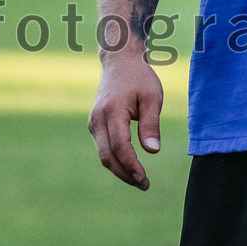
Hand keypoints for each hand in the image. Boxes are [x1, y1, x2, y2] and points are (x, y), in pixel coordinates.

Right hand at [88, 51, 163, 190]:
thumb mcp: (152, 97)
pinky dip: (115, 159)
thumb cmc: (139, 77)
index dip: (132, 166)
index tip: (145, 179)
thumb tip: (153, 151)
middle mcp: (98, 119)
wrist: (119, 61)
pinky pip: (103, 147)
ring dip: (120, 170)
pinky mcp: (94, 123)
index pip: (120, 147)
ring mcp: (93, 121)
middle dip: (125, 174)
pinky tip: (129, 165)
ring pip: (103, 154)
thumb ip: (151, 124)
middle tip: (144, 185)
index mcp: (113, 111)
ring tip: (139, 179)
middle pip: (108, 156)